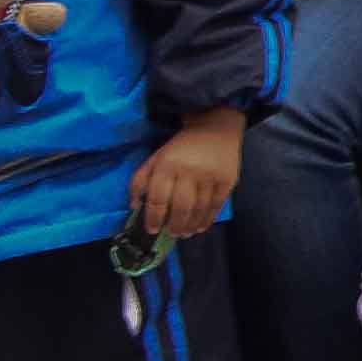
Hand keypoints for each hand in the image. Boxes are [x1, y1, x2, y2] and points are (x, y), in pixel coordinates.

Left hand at [129, 113, 241, 238]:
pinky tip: (201, 226)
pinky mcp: (227, 179)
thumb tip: (134, 206)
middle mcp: (189, 171)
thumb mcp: (155, 158)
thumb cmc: (181, 146)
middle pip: (180, 207)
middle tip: (171, 234)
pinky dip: (208, 219)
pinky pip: (217, 204)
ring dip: (191, 225)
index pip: (157, 199)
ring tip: (185, 233)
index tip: (152, 229)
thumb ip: (140, 180)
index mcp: (167, 165)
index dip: (153, 218)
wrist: (216, 126)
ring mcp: (210, 176)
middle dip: (174, 226)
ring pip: (199, 209)